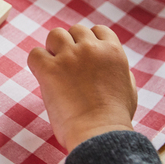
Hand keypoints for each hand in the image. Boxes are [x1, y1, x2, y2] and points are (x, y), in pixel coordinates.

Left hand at [27, 25, 137, 152]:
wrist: (98, 133)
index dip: (89, 41)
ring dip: (53, 48)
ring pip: (55, 35)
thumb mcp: (129, 89)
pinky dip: (36, 63)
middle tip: (67, 64)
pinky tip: (42, 75)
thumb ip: (122, 72)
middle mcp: (91, 48)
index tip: (84, 55)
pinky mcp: (50, 69)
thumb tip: (115, 66)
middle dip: (71, 44)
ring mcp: (69, 56)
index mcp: (112, 51)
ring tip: (54, 67)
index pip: (98, 30)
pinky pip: (35, 54)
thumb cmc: (114, 118)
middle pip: (75, 30)